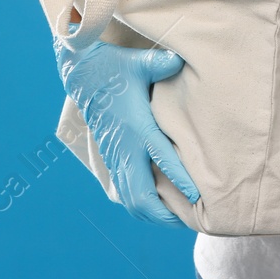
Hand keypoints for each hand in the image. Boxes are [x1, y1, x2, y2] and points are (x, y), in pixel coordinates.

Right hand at [54, 33, 199, 225]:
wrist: (83, 74)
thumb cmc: (116, 66)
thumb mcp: (139, 62)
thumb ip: (161, 63)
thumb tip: (179, 59)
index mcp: (136, 126)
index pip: (160, 159)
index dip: (179, 179)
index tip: (196, 195)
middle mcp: (124, 147)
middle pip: (141, 196)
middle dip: (165, 213)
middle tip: (191, 218)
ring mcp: (116, 156)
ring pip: (131, 200)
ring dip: (152, 213)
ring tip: (178, 219)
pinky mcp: (111, 158)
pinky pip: (124, 192)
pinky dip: (140, 205)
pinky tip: (157, 207)